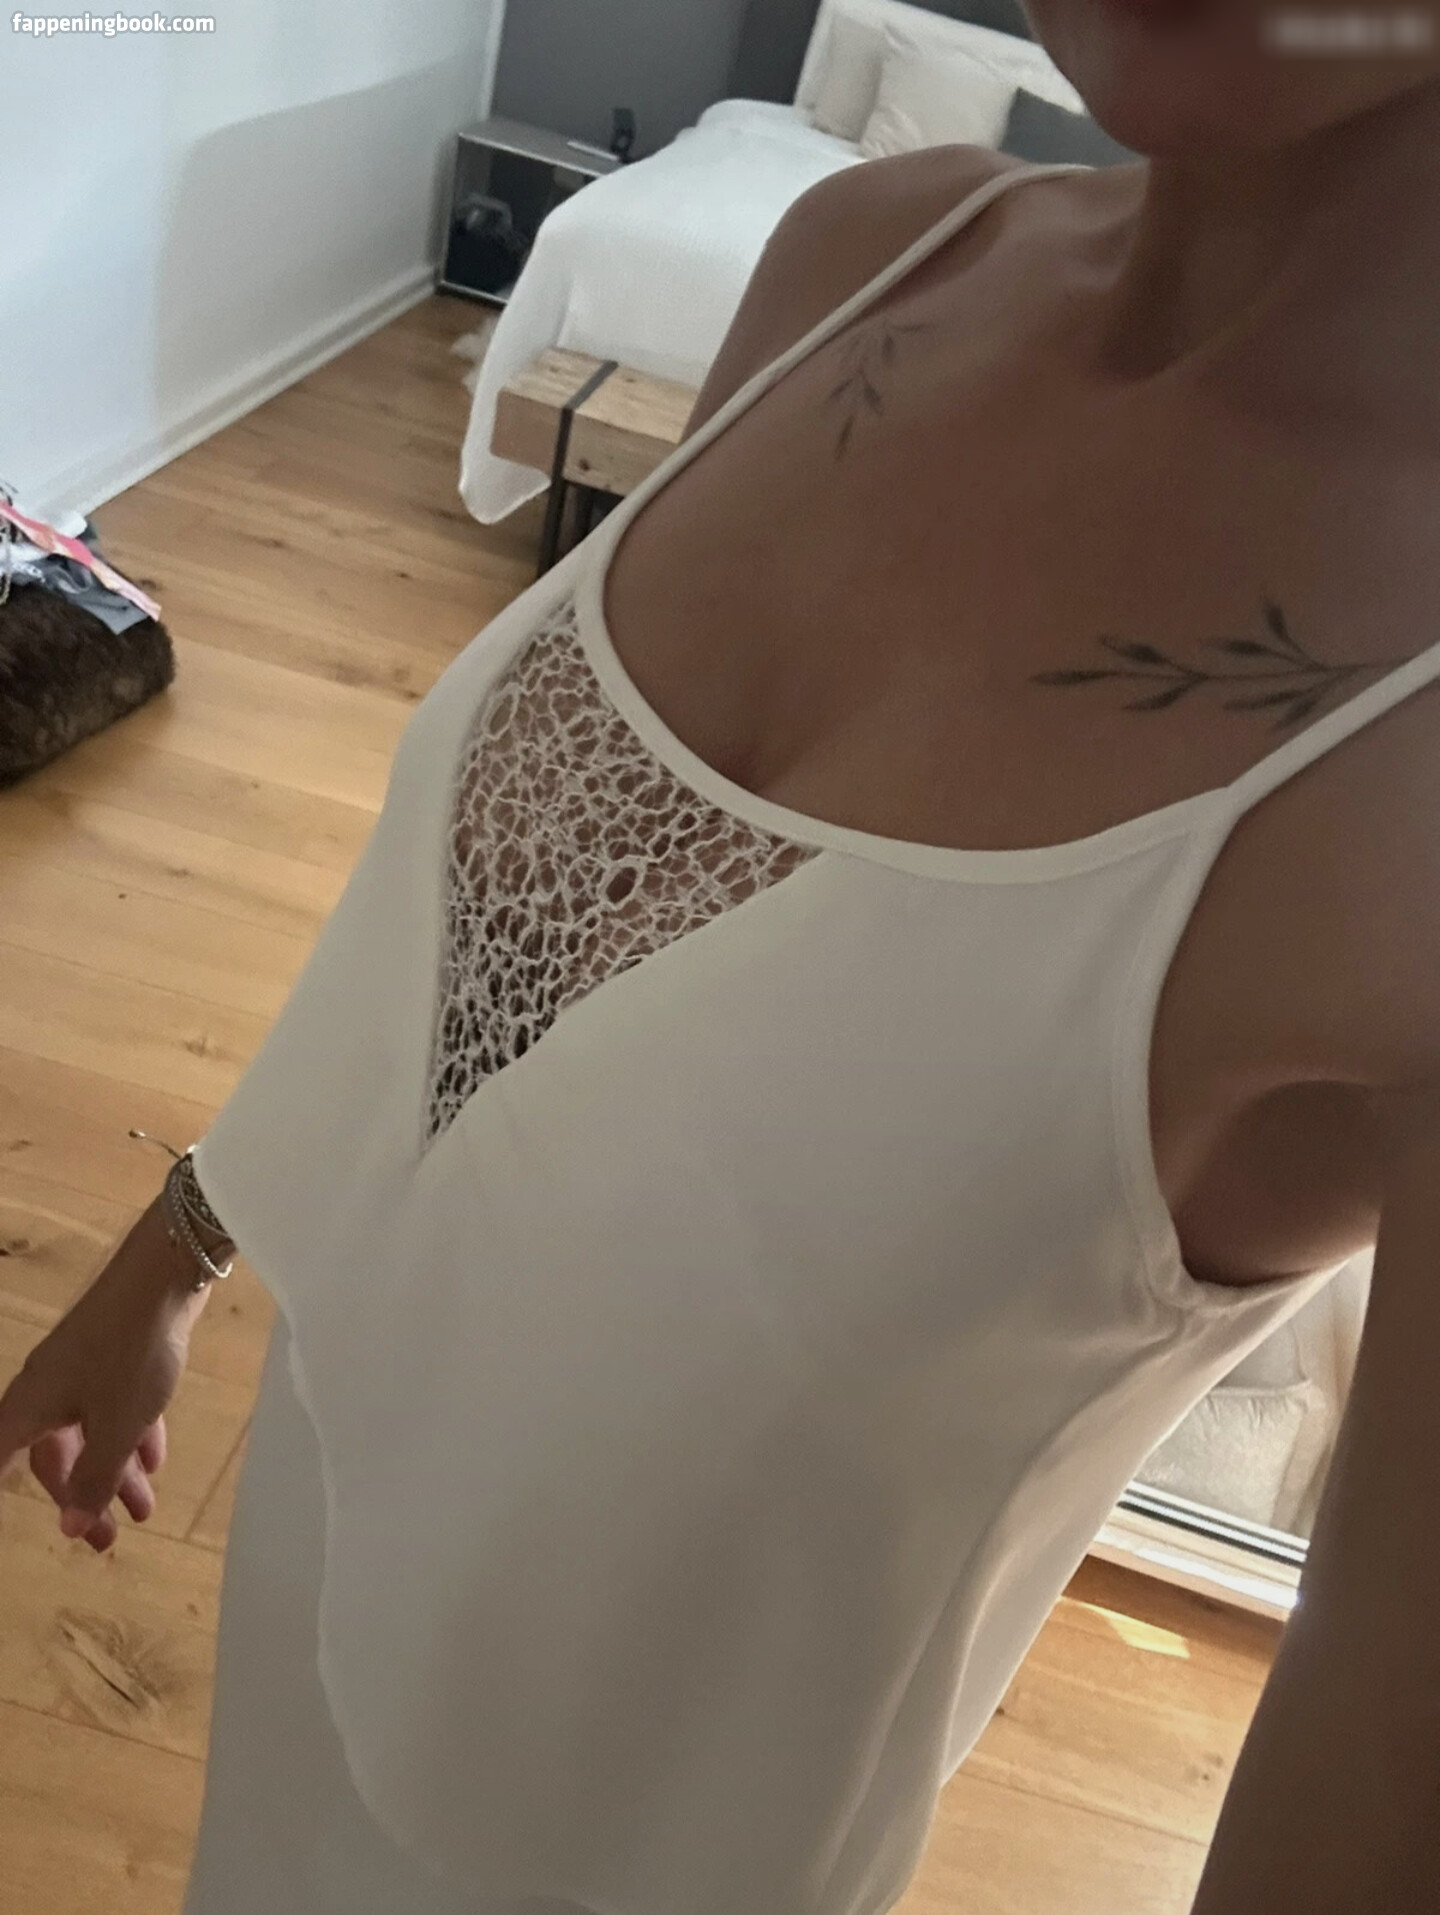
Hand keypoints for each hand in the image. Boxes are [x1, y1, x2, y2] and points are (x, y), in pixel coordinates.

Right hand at [0, 1199, 212, 1551]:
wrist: (163, 1275)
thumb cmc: (130, 1353)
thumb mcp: (116, 1427)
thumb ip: (94, 1479)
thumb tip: (69, 1527)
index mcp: (27, 1411)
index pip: (1, 1465)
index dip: (2, 1492)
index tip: (8, 1515)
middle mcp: (44, 1392)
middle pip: (53, 1458)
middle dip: (81, 1501)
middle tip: (108, 1542)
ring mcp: (79, 1372)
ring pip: (90, 1433)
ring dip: (115, 1472)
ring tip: (145, 1511)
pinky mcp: (112, 1357)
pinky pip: (113, 1408)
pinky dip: (131, 1434)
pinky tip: (154, 1459)